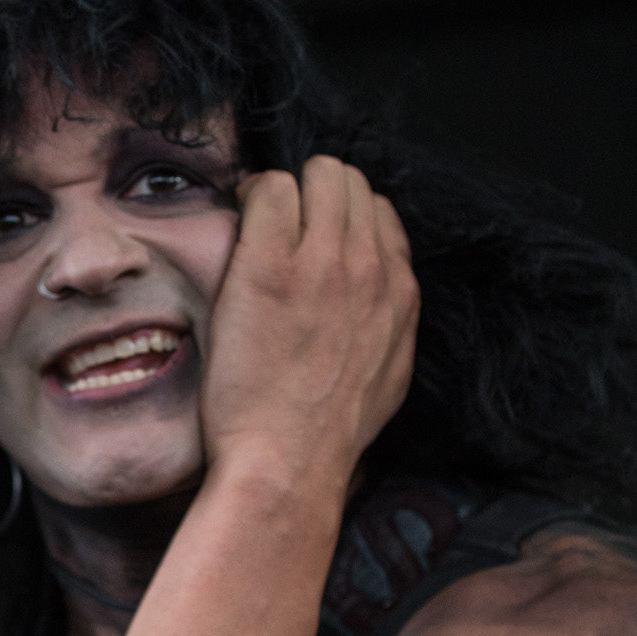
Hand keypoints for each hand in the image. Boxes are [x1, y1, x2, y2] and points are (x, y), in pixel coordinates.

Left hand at [200, 155, 418, 488]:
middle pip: (352, 183)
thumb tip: (380, 299)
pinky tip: (238, 221)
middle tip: (281, 221)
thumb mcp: (389, 377)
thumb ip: (391, 325)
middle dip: (315, 193)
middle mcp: (369, 268)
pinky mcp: (271, 265)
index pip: (380, 215)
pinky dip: (252, 195)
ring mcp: (322, 263)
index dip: (342, 219)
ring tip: (258, 221)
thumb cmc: (327, 435)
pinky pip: (270, 188)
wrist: (287, 461)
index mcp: (398, 293)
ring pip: (317, 174)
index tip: (314, 238)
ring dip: (285, 189)